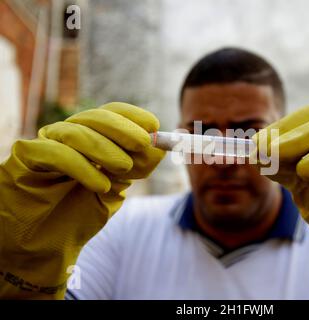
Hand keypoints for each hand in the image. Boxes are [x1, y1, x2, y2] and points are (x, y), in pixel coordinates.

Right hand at [0, 102, 164, 298]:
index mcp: (89, 138)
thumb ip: (135, 169)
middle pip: (95, 117)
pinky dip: (83, 168)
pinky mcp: (25, 158)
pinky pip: (56, 153)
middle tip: (144, 143)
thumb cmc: (79, 216)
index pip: (111, 113)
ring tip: (125, 169)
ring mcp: (44, 144)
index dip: (133, 116)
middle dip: (123, 128)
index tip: (154, 125)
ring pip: (77, 133)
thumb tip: (160, 147)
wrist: (44, 246)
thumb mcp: (115, 192)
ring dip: (106, 149)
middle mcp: (66, 135)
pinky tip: (101, 186)